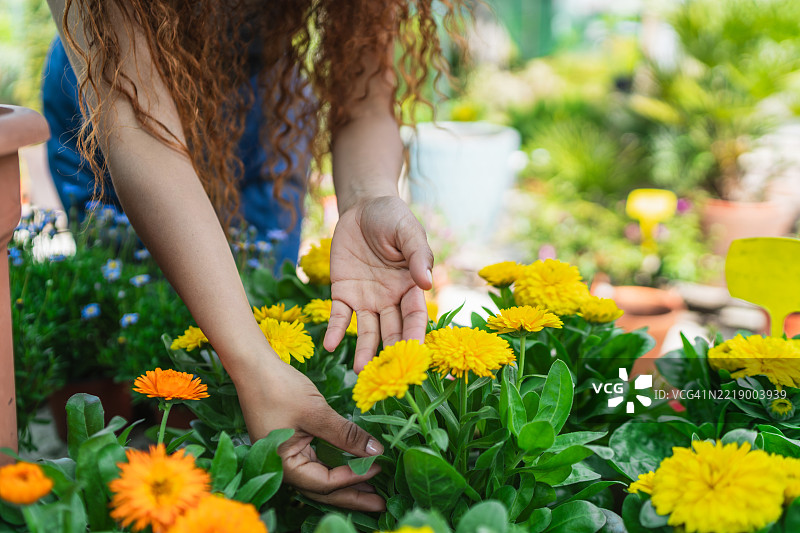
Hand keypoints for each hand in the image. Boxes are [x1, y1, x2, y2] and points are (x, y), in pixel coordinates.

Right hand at [234, 357, 385, 510]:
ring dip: (347, 484)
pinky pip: (318, 463)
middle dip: (353, 497)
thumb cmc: (279, 388)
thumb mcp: (317, 412)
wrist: (253, 366)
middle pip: (324, 489)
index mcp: (284, 467)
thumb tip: (376, 451)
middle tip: (382, 503)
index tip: (378, 467)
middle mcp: (284, 468)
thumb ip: (346, 435)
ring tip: (373, 491)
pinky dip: (337, 467)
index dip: (354, 477)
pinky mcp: (292, 445)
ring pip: (322, 478)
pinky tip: (355, 468)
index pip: (325, 482)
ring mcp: (287, 457)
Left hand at [324, 195, 433, 371]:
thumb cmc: (392, 217)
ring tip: (359, 371)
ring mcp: (366, 299)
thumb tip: (426, 283)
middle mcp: (390, 299)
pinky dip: (335, 331)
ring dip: (364, 351)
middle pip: (392, 330)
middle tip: (387, 376)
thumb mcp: (407, 231)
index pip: (415, 317)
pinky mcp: (343, 293)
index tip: (414, 355)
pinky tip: (330, 346)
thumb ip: (417, 255)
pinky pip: (339, 316)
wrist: (363, 206)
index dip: (415, 335)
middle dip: (390, 352)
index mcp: (411, 287)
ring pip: (367, 330)